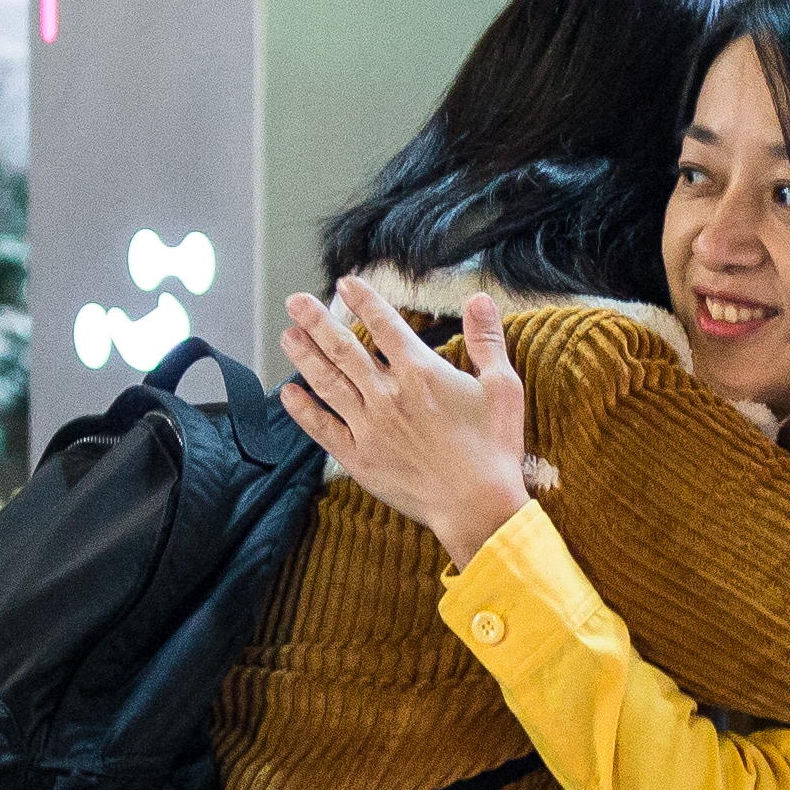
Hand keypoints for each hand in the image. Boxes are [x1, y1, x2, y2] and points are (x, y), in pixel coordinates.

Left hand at [277, 282, 534, 566]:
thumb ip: (487, 340)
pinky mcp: (359, 457)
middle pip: (344, 349)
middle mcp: (387, 394)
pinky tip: (288, 394)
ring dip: (305, 357)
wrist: (477, 506)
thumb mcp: (502, 387)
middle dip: (317, 321)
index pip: (385, 325)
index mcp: (421, 372)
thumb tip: (480, 299)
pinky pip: (323, 429)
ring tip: (287, 335)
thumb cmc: (494, 448)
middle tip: (295, 301)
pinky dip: (303, 411)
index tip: (345, 283)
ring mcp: (369, 426)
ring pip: (328, 384)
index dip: (364, 300)